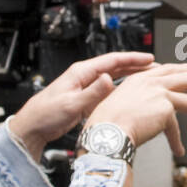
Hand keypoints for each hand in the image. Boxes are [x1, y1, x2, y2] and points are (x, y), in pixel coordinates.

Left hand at [6, 52, 158, 156]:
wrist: (33, 128)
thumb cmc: (45, 114)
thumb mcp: (71, 104)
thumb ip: (92, 92)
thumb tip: (109, 79)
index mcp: (81, 73)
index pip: (112, 60)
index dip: (132, 58)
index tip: (148, 58)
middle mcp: (84, 77)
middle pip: (115, 67)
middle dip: (135, 66)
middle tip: (154, 67)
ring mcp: (85, 88)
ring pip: (113, 79)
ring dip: (130, 78)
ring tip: (147, 79)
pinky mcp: (85, 99)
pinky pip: (108, 92)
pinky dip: (121, 91)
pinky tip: (131, 95)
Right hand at [84, 63, 186, 157]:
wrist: (106, 131)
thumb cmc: (105, 124)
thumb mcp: (117, 104)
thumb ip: (133, 102)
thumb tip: (144, 112)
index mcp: (139, 78)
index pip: (167, 70)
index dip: (183, 70)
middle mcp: (151, 82)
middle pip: (185, 78)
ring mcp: (160, 94)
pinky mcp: (165, 110)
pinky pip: (174, 129)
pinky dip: (176, 141)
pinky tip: (179, 151)